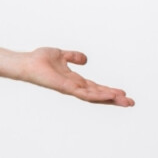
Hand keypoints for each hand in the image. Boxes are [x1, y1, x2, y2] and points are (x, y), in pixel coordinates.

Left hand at [19, 48, 133, 105]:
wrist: (26, 63)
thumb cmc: (39, 60)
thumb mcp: (61, 54)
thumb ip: (73, 57)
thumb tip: (86, 59)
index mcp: (74, 80)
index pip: (95, 87)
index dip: (109, 91)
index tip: (123, 93)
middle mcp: (74, 86)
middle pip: (98, 95)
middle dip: (114, 99)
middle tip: (131, 103)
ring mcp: (70, 88)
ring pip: (94, 96)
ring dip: (110, 99)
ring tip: (125, 102)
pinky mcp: (66, 88)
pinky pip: (84, 93)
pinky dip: (97, 95)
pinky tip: (109, 96)